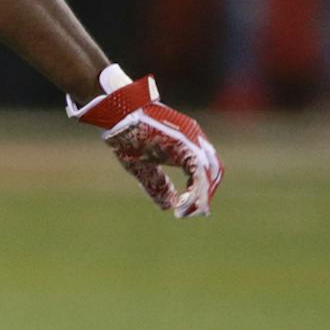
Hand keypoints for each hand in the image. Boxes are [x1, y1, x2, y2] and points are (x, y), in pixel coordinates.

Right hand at [69, 68, 222, 217]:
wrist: (117, 115)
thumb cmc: (127, 136)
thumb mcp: (142, 167)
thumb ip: (157, 184)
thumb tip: (170, 206)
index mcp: (187, 146)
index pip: (204, 172)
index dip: (199, 192)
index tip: (186, 209)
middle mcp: (195, 141)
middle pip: (212, 173)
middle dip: (203, 197)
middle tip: (191, 214)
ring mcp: (192, 140)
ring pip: (208, 174)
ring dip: (201, 197)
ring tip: (187, 212)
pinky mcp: (185, 144)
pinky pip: (198, 172)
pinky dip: (194, 191)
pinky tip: (184, 204)